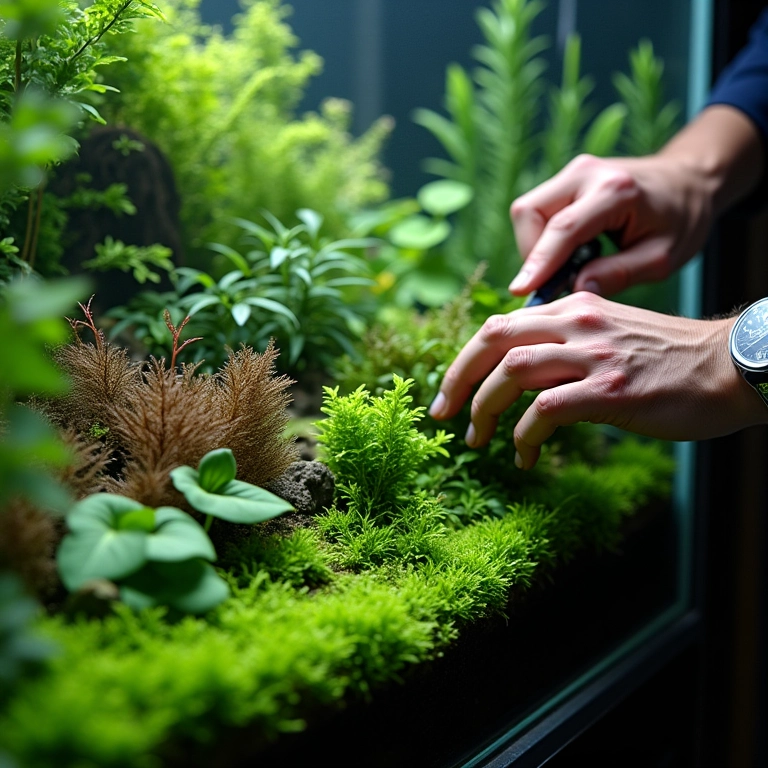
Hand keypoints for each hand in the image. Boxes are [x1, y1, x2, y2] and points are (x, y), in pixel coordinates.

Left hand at [429, 292, 767, 468]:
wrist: (730, 366)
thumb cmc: (667, 358)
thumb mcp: (609, 333)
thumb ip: (564, 344)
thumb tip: (518, 374)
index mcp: (572, 308)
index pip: (499, 326)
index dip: (465, 359)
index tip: (450, 391)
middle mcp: (577, 323)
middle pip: (493, 340)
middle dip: (457, 379)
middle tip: (442, 413)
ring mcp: (594, 356)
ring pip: (512, 374)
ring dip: (484, 410)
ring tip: (479, 440)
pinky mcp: (611, 391)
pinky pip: (546, 412)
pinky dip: (524, 436)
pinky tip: (526, 456)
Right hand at [508, 152, 713, 297]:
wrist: (689, 181)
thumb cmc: (681, 220)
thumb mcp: (662, 257)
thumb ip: (618, 275)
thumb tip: (575, 291)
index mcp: (615, 190)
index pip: (562, 229)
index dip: (538, 262)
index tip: (520, 291)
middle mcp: (586, 173)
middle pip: (529, 212)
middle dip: (532, 254)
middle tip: (555, 282)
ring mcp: (573, 172)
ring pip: (527, 211)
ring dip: (535, 247)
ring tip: (567, 268)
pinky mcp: (566, 179)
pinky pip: (536, 211)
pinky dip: (542, 238)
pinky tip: (569, 254)